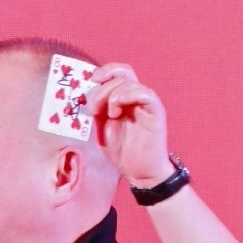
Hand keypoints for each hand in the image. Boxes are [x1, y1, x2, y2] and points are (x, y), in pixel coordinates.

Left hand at [90, 65, 171, 186]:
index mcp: (124, 98)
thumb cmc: (122, 150)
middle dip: (102, 89)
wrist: (139, 171)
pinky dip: (129, 95)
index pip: (118, 72)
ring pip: (131, 83)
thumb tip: (87, 93)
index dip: (105, 71)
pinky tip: (117, 108)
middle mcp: (136, 97)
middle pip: (122, 75)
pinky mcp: (155, 112)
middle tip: (93, 109)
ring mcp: (146, 103)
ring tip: (109, 115)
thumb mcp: (101, 126)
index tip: (92, 80)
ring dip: (112, 95)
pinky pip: (145, 94)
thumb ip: (97, 109)